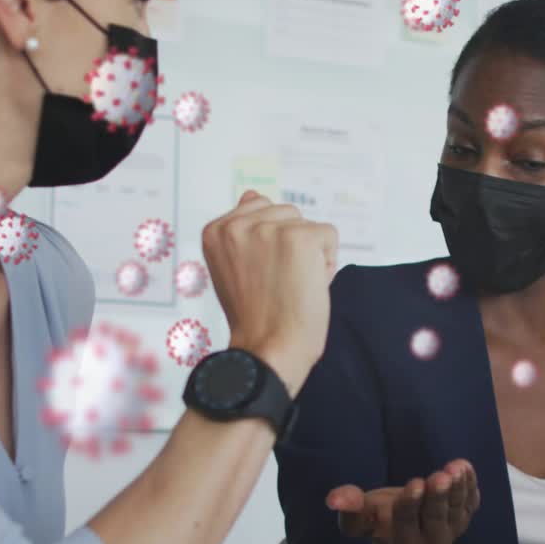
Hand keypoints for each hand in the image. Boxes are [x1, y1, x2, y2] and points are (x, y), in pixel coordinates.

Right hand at [201, 191, 337, 391]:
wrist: (268, 350)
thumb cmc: (256, 316)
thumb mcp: (235, 266)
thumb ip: (242, 230)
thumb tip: (253, 193)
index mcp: (215, 230)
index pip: (259, 209)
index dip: (270, 246)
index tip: (260, 276)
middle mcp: (236, 224)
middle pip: (286, 213)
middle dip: (291, 247)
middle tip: (277, 284)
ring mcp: (267, 229)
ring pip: (308, 225)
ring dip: (309, 255)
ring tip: (290, 285)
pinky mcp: (298, 237)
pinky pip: (329, 235)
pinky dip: (327, 263)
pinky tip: (307, 286)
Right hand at [325, 460, 480, 543]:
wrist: (410, 534)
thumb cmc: (381, 522)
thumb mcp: (363, 519)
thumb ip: (350, 510)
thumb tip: (333, 498)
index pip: (406, 523)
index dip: (410, 504)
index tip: (415, 483)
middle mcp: (431, 542)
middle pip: (435, 516)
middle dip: (437, 496)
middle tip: (440, 476)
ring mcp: (452, 531)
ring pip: (456, 509)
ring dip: (457, 488)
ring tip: (456, 468)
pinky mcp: (465, 518)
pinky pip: (470, 503)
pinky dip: (470, 485)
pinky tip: (465, 467)